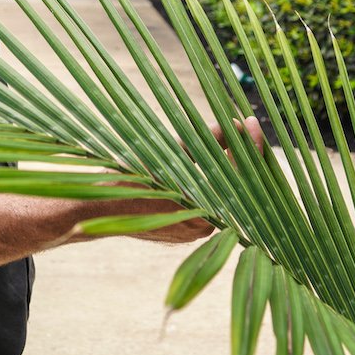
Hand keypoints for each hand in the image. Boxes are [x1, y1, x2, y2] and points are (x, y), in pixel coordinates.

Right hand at [117, 116, 267, 244]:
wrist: (102, 212)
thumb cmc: (129, 181)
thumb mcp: (167, 154)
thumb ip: (203, 142)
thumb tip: (233, 126)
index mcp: (200, 207)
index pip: (237, 173)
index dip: (247, 145)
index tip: (251, 123)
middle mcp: (204, 226)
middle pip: (233, 186)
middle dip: (239, 156)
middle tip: (245, 130)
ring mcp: (197, 231)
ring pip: (221, 195)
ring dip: (224, 170)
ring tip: (227, 144)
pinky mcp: (190, 231)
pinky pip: (209, 204)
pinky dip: (211, 184)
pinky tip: (211, 164)